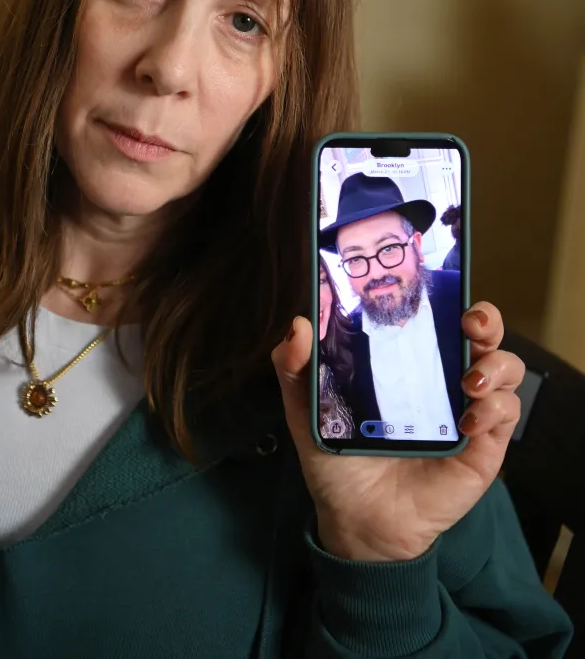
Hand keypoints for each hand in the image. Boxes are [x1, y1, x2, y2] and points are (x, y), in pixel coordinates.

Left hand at [271, 302, 522, 562]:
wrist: (356, 519)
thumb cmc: (337, 457)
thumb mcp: (308, 408)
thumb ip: (296, 367)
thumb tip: (298, 324)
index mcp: (407, 360)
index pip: (439, 315)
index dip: (449, 295)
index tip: (442, 282)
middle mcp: (443, 378)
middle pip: (483, 335)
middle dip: (486, 319)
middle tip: (471, 323)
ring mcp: (468, 410)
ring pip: (505, 369)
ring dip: (496, 365)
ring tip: (469, 381)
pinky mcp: (483, 447)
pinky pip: (505, 416)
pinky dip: (495, 409)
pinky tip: (469, 420)